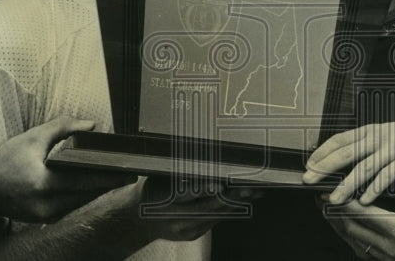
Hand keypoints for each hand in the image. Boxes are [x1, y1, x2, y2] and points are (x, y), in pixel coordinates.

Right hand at [0, 117, 135, 222]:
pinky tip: (96, 185)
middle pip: (87, 194)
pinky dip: (83, 195)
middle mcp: (45, 205)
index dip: (109, 176)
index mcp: (43, 184)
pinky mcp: (45, 219)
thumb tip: (91, 125)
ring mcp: (45, 216)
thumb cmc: (6, 162)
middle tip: (129, 173)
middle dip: (109, 183)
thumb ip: (63, 127)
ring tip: (118, 177)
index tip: (128, 172)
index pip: (84, 180)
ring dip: (98, 190)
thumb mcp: (33, 137)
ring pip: (81, 202)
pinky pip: (71, 207)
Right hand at [138, 177, 259, 241]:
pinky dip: (231, 209)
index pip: (186, 194)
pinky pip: (216, 220)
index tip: (221, 183)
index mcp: (162, 199)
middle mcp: (174, 218)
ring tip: (254, 191)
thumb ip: (180, 171)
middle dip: (230, 196)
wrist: (140, 219)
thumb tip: (205, 159)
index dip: (205, 189)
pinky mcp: (194, 235)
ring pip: (215, 215)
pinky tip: (244, 200)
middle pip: (206, 207)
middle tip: (247, 185)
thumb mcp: (159, 177)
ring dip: (236, 203)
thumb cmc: (152, 191)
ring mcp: (185, 230)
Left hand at [304, 119, 394, 204]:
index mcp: (371, 130)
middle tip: (308, 180)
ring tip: (333, 198)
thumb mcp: (389, 135)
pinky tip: (365, 200)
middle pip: (346, 152)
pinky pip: (388, 176)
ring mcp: (394, 147)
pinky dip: (375, 188)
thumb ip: (369, 144)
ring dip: (347, 184)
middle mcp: (379, 136)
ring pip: (364, 167)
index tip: (308, 164)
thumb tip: (345, 155)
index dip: (322, 151)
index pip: (340, 139)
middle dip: (325, 167)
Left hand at [320, 176, 394, 260]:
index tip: (329, 189)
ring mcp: (391, 259)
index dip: (342, 200)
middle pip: (352, 230)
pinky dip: (350, 237)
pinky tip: (344, 226)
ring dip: (338, 225)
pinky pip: (363, 251)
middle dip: (333, 212)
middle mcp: (392, 249)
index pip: (362, 214)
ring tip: (326, 209)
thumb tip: (390, 167)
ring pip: (354, 242)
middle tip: (319, 196)